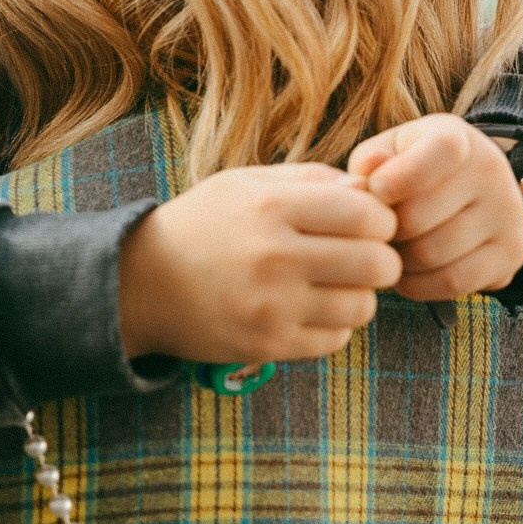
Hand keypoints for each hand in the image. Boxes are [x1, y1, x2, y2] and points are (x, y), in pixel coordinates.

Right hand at [119, 162, 400, 364]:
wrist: (141, 283)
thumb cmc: (203, 224)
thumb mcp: (246, 183)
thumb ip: (310, 178)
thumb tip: (370, 190)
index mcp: (271, 207)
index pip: (368, 214)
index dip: (380, 219)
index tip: (366, 223)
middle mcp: (274, 256)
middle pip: (377, 263)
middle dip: (381, 259)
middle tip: (361, 256)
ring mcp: (271, 306)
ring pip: (363, 306)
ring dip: (358, 294)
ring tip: (333, 284)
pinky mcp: (267, 345)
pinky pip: (336, 339)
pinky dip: (333, 324)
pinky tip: (309, 307)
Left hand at [347, 114, 522, 300]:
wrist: (465, 185)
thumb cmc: (410, 167)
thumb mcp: (386, 152)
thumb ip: (368, 165)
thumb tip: (356, 185)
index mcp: (457, 138)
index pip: (441, 152)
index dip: (400, 177)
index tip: (377, 190)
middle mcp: (492, 172)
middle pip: (417, 218)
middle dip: (385, 230)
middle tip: (375, 231)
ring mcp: (508, 214)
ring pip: (432, 255)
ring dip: (398, 261)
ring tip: (391, 249)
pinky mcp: (512, 253)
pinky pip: (454, 282)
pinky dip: (419, 284)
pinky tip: (409, 270)